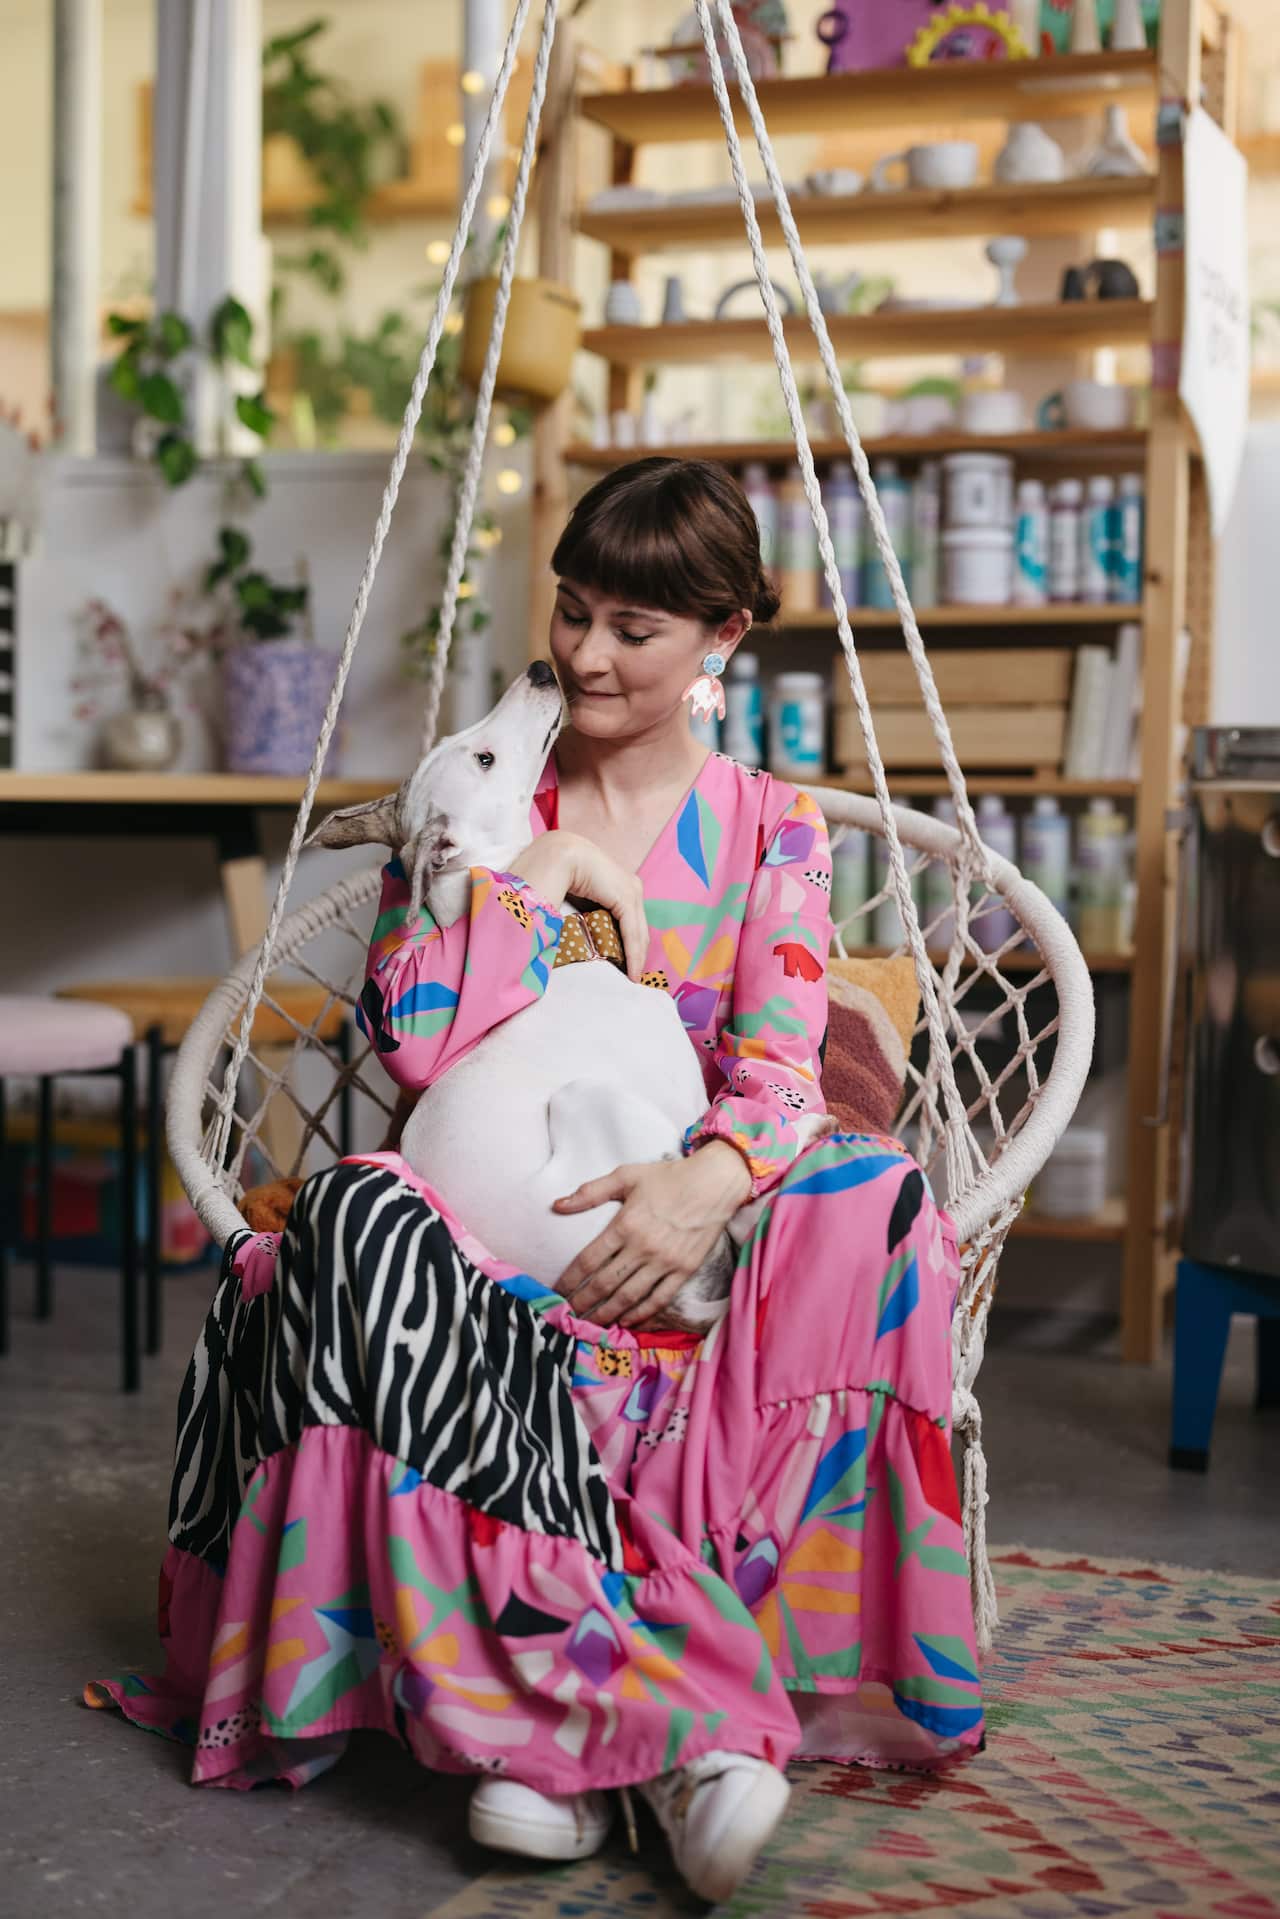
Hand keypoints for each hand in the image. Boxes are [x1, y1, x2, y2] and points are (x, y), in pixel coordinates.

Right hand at [507, 829, 648, 981]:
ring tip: (632, 979)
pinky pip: (633, 933)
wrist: (557, 855)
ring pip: (638, 933)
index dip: (631, 944)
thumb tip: (583, 936)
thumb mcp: (580, 898)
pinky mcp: (627, 898)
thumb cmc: (559, 874)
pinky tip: (632, 971)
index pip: (631, 920)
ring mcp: (631, 890)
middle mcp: (631, 885)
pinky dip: (633, 954)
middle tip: (633, 978)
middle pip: (638, 928)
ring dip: (637, 958)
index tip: (628, 967)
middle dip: (637, 954)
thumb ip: (588, 913)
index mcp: (620, 884)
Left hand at [552, 1143, 752, 1328]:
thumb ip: (590, 1192)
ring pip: (629, 1297)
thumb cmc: (668, 1177)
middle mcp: (642, 1247)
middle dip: (582, 1303)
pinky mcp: (685, 1270)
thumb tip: (557, 1205)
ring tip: (591, 1325)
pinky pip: (659, 1299)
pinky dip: (641, 1314)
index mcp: (625, 1224)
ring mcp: (665, 1262)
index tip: (556, 1292)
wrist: (715, 1182)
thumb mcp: (626, 1175)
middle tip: (567, 1316)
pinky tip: (626, 1321)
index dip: (569, 1280)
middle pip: (604, 1284)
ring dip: (606, 1314)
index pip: (587, 1261)